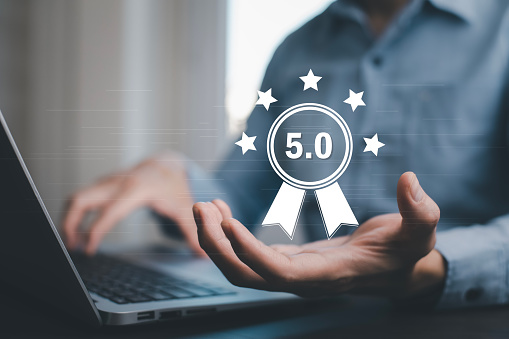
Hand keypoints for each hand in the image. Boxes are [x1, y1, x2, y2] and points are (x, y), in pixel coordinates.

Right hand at [63, 152, 204, 255]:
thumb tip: (204, 256)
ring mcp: (108, 182)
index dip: (95, 231)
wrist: (167, 164)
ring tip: (72, 243)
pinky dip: (75, 214)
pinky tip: (79, 232)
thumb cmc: (175, 186)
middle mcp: (117, 183)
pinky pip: (82, 198)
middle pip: (81, 199)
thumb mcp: (186, 208)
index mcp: (136, 189)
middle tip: (71, 248)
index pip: (108, 211)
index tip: (88, 250)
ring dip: (69, 219)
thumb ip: (193, 232)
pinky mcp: (104, 185)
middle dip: (70, 224)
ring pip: (77, 197)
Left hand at [193, 172, 445, 299]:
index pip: (279, 274)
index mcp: (327, 275)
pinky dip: (228, 236)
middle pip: (246, 276)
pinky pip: (247, 256)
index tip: (228, 222)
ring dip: (216, 241)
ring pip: (240, 269)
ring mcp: (291, 274)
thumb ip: (420, 210)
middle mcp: (302, 281)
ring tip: (205, 205)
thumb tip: (409, 180)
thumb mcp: (421, 231)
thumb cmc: (406, 252)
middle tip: (201, 206)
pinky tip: (222, 211)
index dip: (251, 252)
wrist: (396, 271)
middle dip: (217, 246)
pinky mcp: (287, 263)